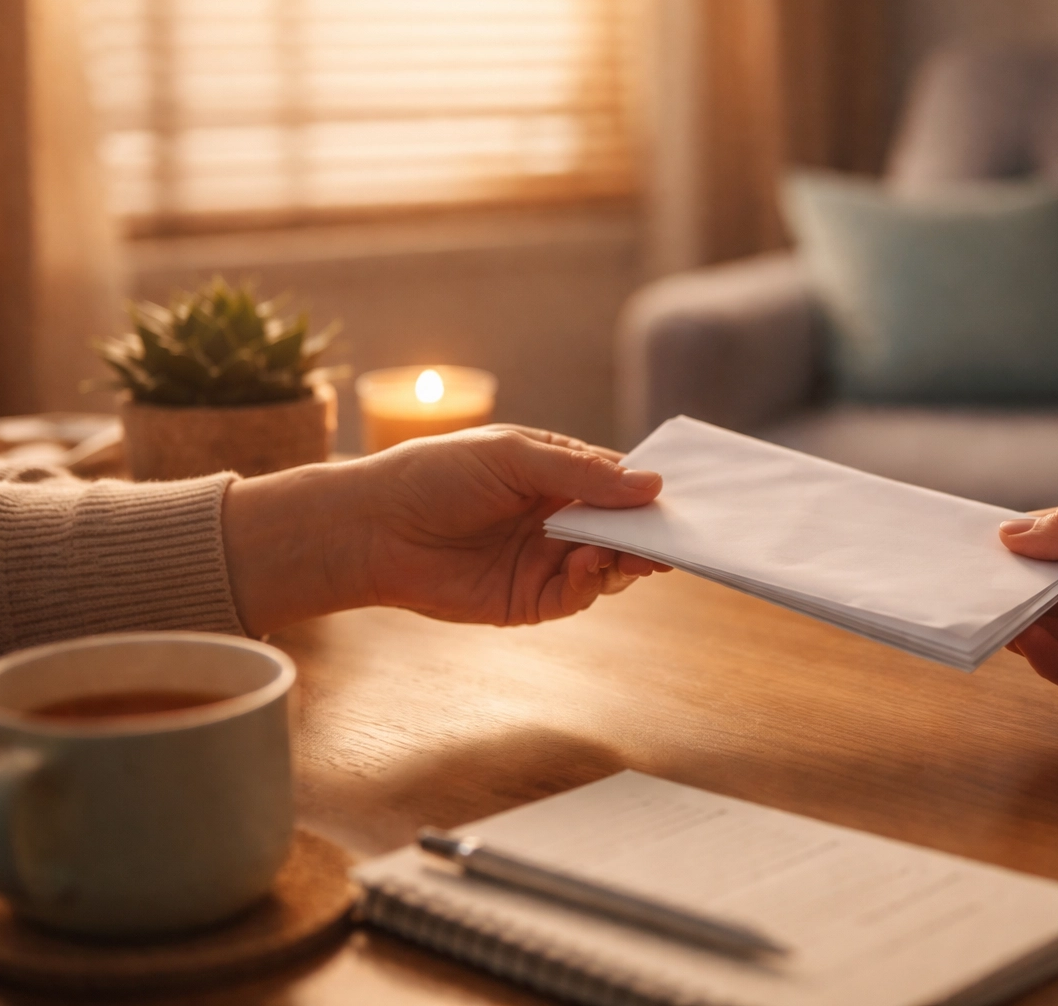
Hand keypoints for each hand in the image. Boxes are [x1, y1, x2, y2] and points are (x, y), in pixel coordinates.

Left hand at [223, 426, 668, 633]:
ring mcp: (546, 561)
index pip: (619, 484)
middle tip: (673, 538)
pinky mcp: (529, 600)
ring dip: (625, 558)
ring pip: (609, 565)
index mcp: (557, 475)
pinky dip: (593, 582)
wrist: (374, 528)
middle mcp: (558, 519)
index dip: (650, 493)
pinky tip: (589, 563)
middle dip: (649, 533)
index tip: (682, 500)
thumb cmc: (436, 475)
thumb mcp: (514, 457)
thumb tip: (652, 486)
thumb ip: (583, 474)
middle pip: (622, 529)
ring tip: (631, 551)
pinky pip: (578, 595)